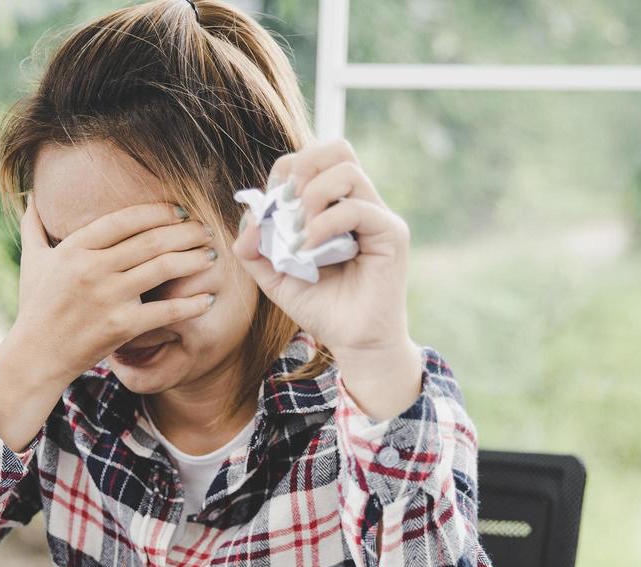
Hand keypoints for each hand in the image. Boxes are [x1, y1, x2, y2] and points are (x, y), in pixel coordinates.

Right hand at [0, 198, 216, 450]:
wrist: (36, 356)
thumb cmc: (36, 307)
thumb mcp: (32, 262)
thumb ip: (33, 227)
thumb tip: (32, 198)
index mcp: (74, 248)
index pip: (126, 219)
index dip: (158, 211)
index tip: (180, 210)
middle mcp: (92, 268)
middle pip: (152, 240)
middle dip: (185, 232)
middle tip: (206, 230)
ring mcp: (108, 297)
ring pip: (164, 268)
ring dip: (194, 259)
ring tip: (211, 256)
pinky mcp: (122, 326)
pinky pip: (166, 310)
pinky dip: (192, 304)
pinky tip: (209, 299)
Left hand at [231, 139, 422, 419]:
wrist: (355, 343)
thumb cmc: (323, 309)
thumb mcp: (277, 277)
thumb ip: (255, 249)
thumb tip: (248, 217)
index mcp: (335, 206)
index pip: (314, 160)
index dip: (286, 171)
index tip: (270, 204)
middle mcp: (359, 204)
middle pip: (338, 149)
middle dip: (303, 166)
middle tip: (287, 203)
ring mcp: (378, 216)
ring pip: (347, 170)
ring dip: (312, 195)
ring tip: (299, 231)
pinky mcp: (391, 234)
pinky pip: (358, 208)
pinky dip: (326, 224)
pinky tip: (310, 248)